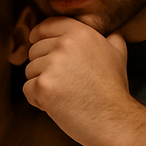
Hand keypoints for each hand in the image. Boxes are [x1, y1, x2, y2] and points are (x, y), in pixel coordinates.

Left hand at [24, 17, 132, 145]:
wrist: (114, 119)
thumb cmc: (113, 90)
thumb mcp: (118, 56)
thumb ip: (111, 40)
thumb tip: (113, 33)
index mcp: (80, 33)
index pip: (45, 26)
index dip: (38, 36)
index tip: (36, 44)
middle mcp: (64, 44)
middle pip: (34, 51)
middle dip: (43, 67)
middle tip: (64, 83)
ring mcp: (52, 65)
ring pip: (29, 71)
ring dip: (41, 84)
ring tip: (64, 94)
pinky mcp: (43, 85)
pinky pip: (27, 89)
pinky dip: (37, 100)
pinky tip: (57, 105)